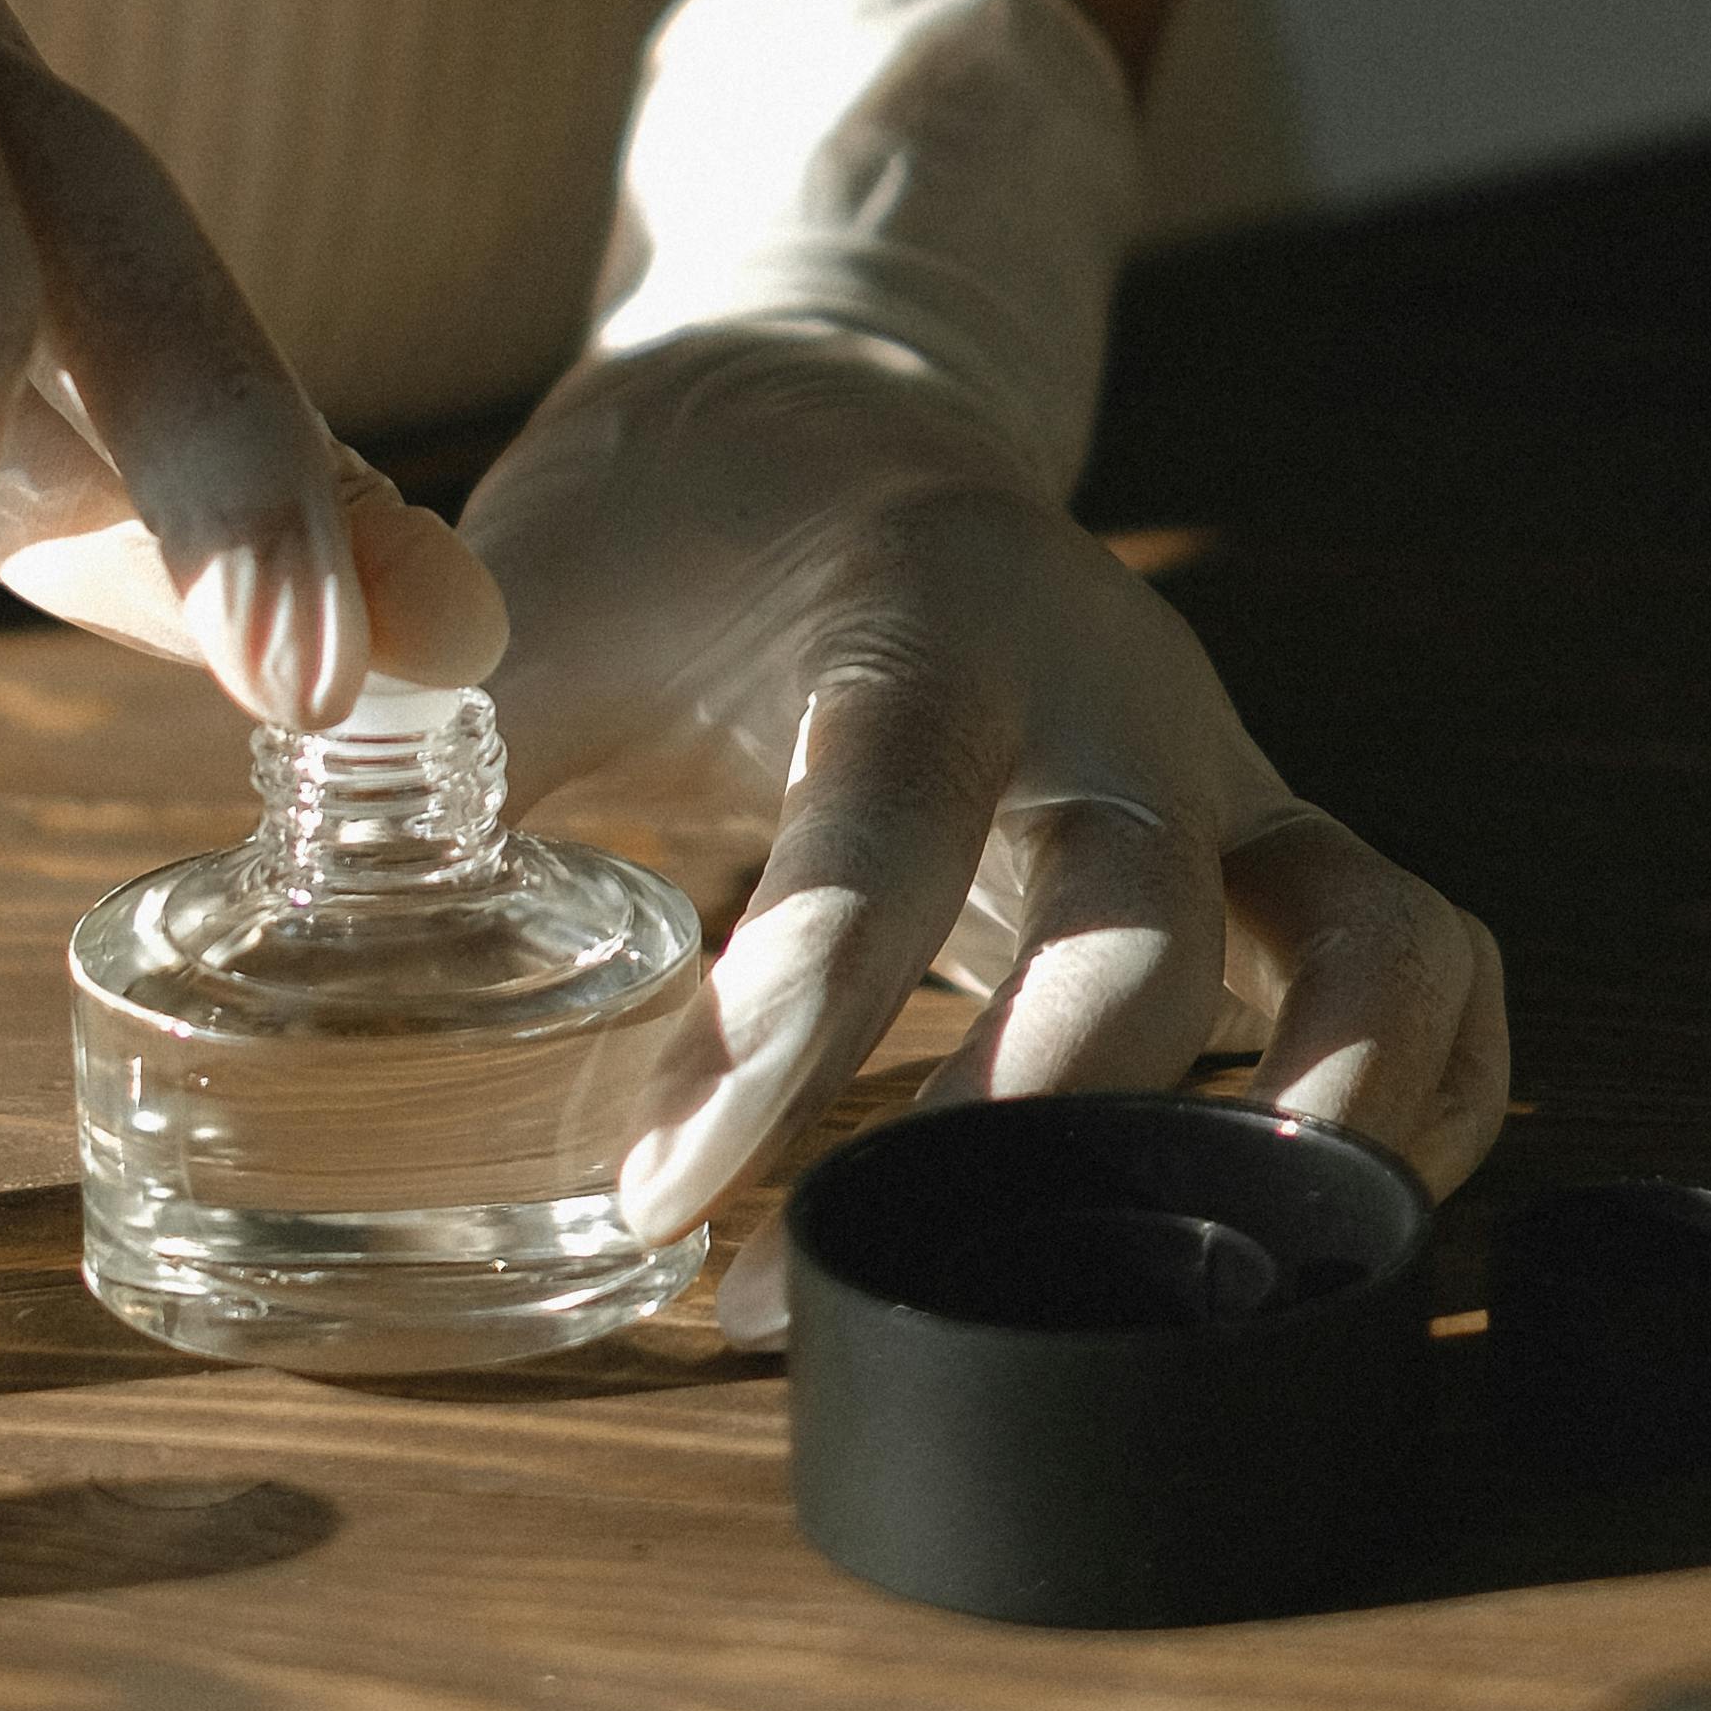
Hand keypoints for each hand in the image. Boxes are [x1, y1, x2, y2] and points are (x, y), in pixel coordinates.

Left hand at [466, 324, 1505, 1340]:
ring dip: (1307, 1121)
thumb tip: (291, 933)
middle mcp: (1102, 684)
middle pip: (1139, 903)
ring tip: (1188, 1306)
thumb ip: (430, 762)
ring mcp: (1211, 766)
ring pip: (1357, 927)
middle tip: (853, 1290)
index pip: (883, 809)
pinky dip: (1415, 1096)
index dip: (795, 1014)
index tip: (669, 1189)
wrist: (820, 404)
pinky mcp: (1264, 843)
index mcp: (916, 607)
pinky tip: (1301, 1237)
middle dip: (1025, 1121)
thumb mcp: (532, 609)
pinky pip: (1420, 955)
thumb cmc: (656, 538)